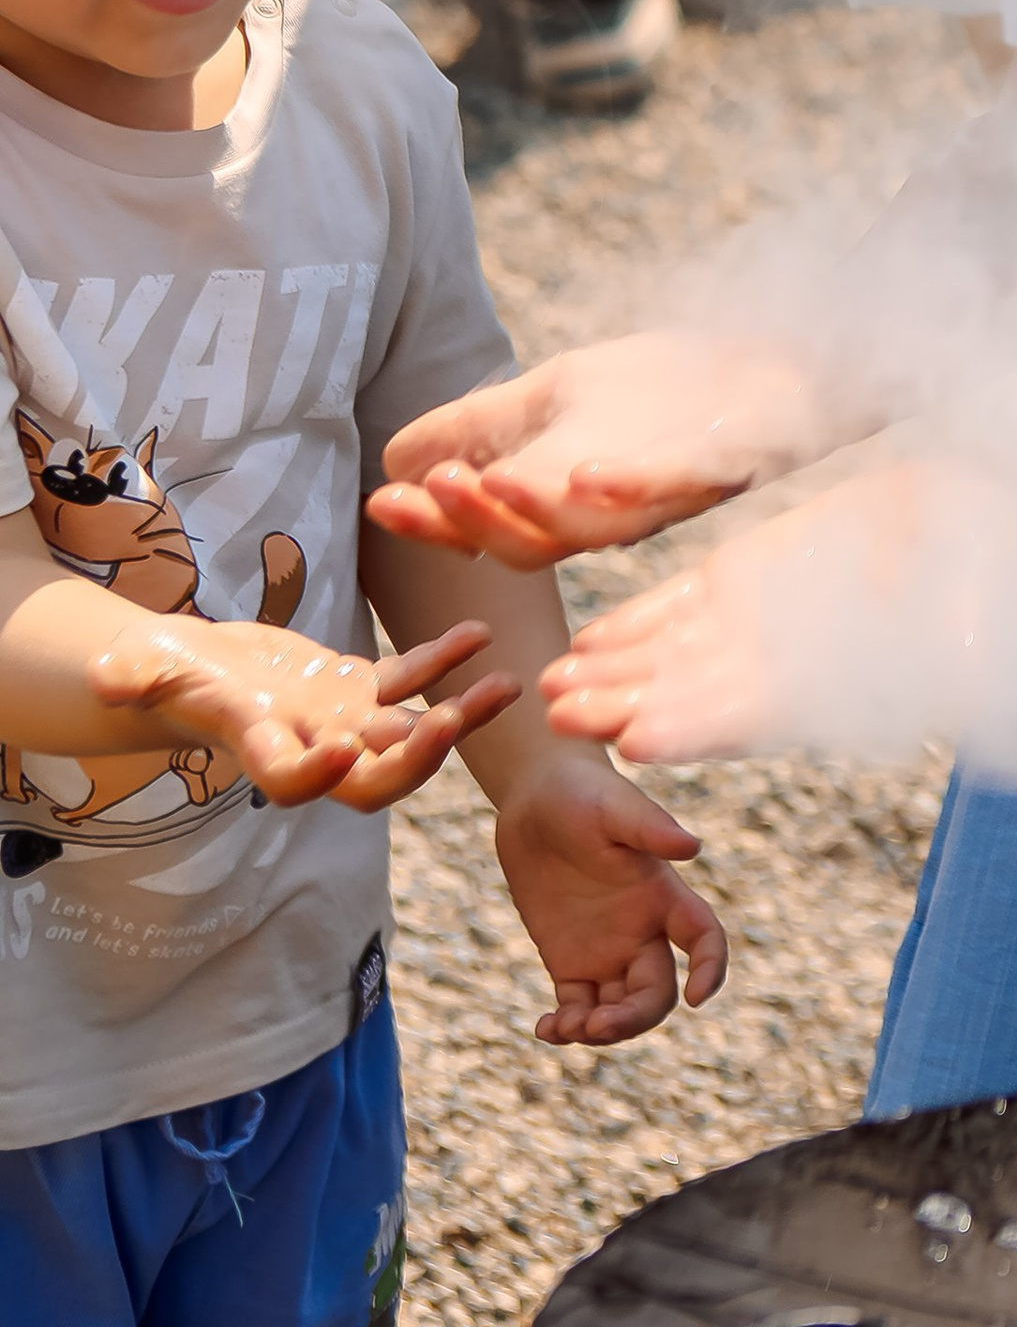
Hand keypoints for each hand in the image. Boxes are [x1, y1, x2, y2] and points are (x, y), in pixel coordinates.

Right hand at [89, 612, 515, 809]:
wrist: (188, 671)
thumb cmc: (156, 671)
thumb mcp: (143, 668)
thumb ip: (134, 675)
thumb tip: (107, 677)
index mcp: (261, 748)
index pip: (295, 785)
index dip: (318, 778)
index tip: (341, 754)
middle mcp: (311, 747)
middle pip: (372, 779)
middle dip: (416, 760)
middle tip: (455, 723)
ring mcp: (340, 721)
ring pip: (411, 733)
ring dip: (460, 715)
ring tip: (509, 686)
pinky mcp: (356, 689)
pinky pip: (411, 681)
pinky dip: (445, 661)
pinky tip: (480, 632)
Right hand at [370, 334, 827, 567]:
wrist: (773, 368)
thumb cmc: (666, 389)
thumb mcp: (557, 397)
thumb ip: (485, 427)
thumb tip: (397, 456)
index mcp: (570, 505)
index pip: (489, 527)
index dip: (434, 523)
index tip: (381, 501)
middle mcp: (612, 517)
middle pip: (530, 544)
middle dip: (470, 523)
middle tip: (421, 490)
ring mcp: (664, 496)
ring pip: (588, 527)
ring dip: (531, 507)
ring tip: (481, 481)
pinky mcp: (714, 465)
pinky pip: (669, 489)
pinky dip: (625, 486)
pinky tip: (585, 470)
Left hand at [493, 753, 727, 1044]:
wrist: (537, 797)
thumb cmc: (583, 792)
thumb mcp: (614, 806)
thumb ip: (650, 827)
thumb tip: (693, 848)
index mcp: (662, 895)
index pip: (703, 938)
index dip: (710, 969)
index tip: (696, 998)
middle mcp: (641, 930)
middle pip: (655, 994)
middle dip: (633, 1019)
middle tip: (595, 1024)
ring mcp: (605, 950)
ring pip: (618, 1010)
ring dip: (599, 1031)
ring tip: (562, 1025)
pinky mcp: (568, 960)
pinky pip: (576, 1008)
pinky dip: (566, 1028)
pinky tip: (544, 1027)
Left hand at [540, 456, 1016, 765]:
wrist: (964, 511)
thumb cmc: (979, 556)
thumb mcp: (978, 595)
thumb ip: (967, 633)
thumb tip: (971, 657)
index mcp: (832, 673)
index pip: (758, 712)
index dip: (701, 727)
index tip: (643, 740)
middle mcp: (782, 662)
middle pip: (691, 697)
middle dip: (625, 708)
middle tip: (564, 717)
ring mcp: (756, 624)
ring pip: (669, 659)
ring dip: (612, 675)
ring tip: (552, 686)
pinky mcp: (741, 578)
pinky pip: (675, 611)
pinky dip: (633, 626)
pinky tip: (588, 638)